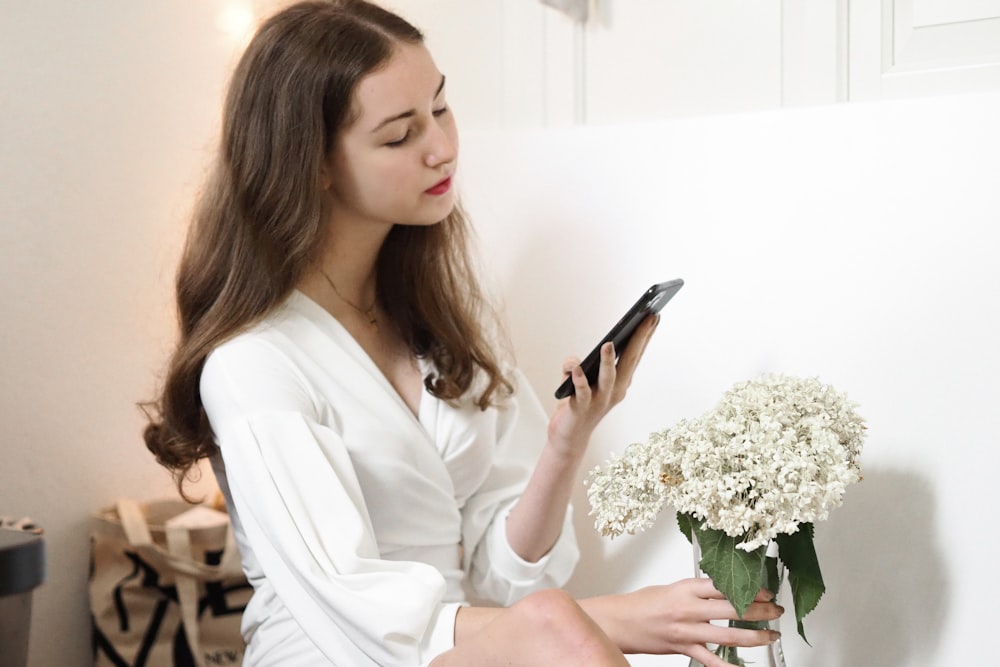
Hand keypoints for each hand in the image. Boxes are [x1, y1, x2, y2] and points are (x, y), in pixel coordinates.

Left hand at [547, 314, 658, 457]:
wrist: (570, 437)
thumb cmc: (578, 404)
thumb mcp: (578, 380)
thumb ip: (576, 366)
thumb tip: (575, 362)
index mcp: (620, 382)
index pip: (635, 355)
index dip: (645, 336)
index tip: (654, 316)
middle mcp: (615, 390)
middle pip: (629, 362)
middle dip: (639, 339)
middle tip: (647, 318)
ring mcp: (600, 400)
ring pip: (608, 378)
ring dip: (608, 361)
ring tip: (609, 343)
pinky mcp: (581, 408)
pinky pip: (582, 392)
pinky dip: (580, 381)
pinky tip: (576, 369)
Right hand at [593, 578, 782, 665]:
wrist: (620, 621)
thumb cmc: (642, 604)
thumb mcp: (672, 588)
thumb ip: (698, 590)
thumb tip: (724, 591)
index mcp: (686, 588)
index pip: (725, 586)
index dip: (750, 588)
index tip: (766, 590)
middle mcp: (688, 608)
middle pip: (733, 608)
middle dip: (760, 610)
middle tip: (776, 611)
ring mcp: (687, 630)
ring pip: (729, 634)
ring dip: (755, 636)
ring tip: (770, 634)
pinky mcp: (684, 648)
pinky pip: (711, 660)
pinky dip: (729, 666)